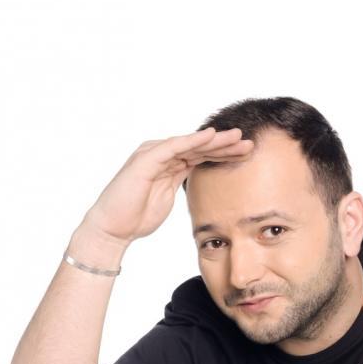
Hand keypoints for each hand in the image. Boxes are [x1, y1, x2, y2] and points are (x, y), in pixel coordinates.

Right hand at [81, 128, 254, 244]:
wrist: (113, 228)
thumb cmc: (137, 217)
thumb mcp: (168, 199)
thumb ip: (181, 185)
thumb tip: (200, 185)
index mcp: (169, 165)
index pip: (201, 156)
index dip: (224, 154)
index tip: (247, 155)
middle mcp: (162, 155)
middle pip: (199, 147)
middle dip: (225, 145)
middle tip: (250, 143)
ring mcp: (153, 154)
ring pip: (190, 144)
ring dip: (215, 140)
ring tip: (237, 137)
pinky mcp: (146, 159)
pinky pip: (174, 147)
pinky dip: (192, 141)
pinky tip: (211, 136)